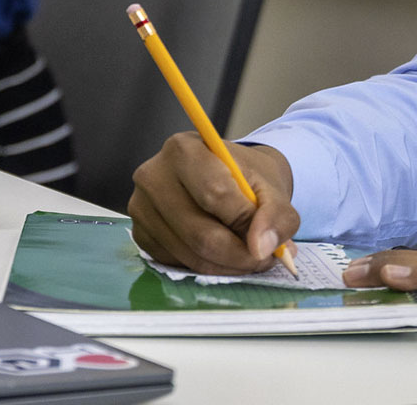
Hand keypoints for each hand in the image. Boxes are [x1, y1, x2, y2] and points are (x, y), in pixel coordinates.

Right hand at [128, 134, 298, 274]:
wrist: (227, 177)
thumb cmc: (246, 178)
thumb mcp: (271, 187)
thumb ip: (276, 214)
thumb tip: (262, 248)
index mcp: (184, 150)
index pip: (215, 195)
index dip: (246, 224)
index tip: (270, 242)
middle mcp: (153, 175)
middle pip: (200, 233)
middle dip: (239, 254)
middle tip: (265, 259)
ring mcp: (140, 207)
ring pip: (189, 253)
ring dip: (226, 265)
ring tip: (251, 258)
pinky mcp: (140, 233)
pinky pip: (176, 261)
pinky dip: (207, 266)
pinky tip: (224, 255)